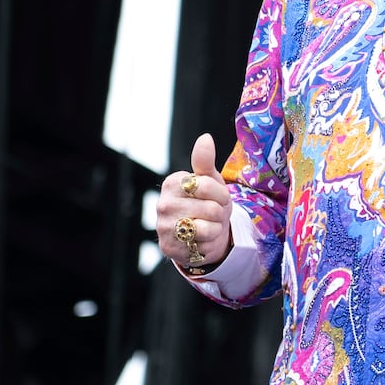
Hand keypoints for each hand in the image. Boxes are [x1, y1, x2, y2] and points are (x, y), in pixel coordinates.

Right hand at [157, 132, 232, 273]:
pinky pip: (201, 245)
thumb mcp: (210, 180)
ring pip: (207, 227)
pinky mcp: (168, 247)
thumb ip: (205, 160)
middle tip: (213, 214)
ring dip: (215, 229)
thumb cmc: (208, 203)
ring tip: (208, 226)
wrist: (205, 234)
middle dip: (219, 213)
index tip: (218, 197)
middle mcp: (163, 204)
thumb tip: (205, 138)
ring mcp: (164, 227)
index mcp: (172, 183)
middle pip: (210, 208)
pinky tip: (200, 240)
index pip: (207, 185)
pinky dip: (208, 244)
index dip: (221, 194)